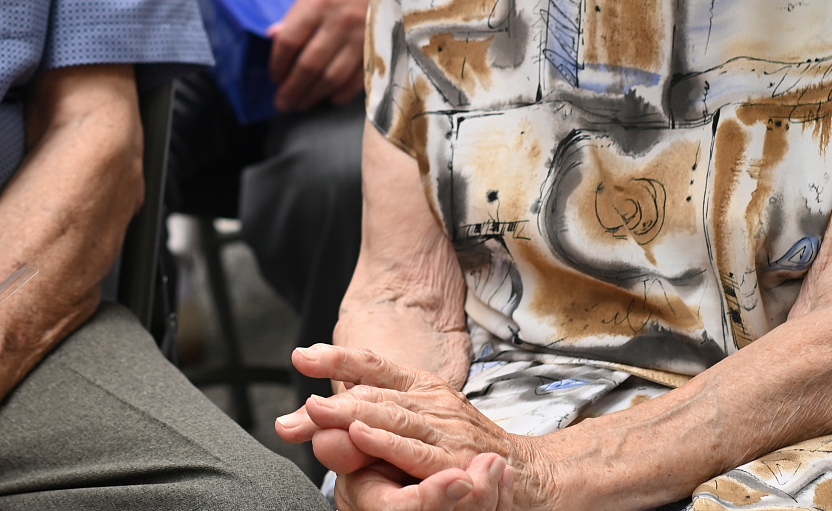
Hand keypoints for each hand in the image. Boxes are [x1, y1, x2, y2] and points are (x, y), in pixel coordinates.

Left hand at [268, 0, 370, 112]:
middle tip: (282, 103)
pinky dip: (342, 93)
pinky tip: (330, 98)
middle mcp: (339, 22)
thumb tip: (274, 36)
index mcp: (319, 3)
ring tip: (300, 104)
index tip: (274, 76)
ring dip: (313, 95)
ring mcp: (361, 37)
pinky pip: (358, 79)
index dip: (278, 63)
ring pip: (332, 77)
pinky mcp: (379, 48)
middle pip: (309, 65)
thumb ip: (295, 13)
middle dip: (292, 88)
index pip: (290, 41)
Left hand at [276, 345, 550, 509]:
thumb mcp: (424, 423)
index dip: (337, 358)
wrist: (532, 474)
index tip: (300, 357)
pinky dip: (388, 443)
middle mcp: (432, 402)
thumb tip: (327, 422)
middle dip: (333, 395)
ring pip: (392, 418)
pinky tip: (362, 436)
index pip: (373, 366)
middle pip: (374, 394)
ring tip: (317, 411)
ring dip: (351, 414)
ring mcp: (447, 429)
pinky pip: (417, 452)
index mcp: (422, 387)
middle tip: (298, 400)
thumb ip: (379, 420)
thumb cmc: (468, 448)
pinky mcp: (458, 460)